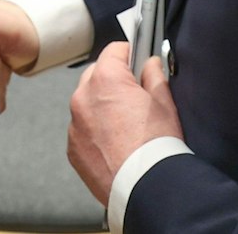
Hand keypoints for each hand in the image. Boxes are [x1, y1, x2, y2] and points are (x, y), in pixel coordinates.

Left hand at [68, 41, 182, 204]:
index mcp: (105, 80)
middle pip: (96, 75)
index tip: (136, 61)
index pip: (113, 51)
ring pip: (87, 104)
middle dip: (113, 81)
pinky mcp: (73, 148)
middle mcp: (82, 98)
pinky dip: (94, 132)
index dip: (129, 54)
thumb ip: (154, 76)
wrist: (146, 187)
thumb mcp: (164, 103)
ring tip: (125, 126)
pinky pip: (82, 130)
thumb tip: (150, 65)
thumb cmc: (156, 146)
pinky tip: (115, 144)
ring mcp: (74, 125)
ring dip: (101, 107)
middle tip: (134, 96)